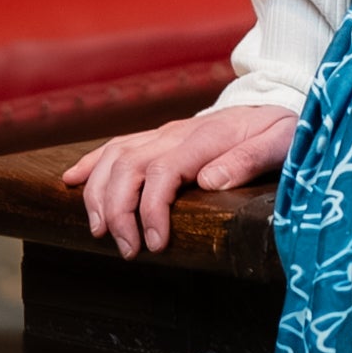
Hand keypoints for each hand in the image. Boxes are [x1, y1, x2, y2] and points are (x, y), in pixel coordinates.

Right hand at [62, 104, 298, 258]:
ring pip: (114, 158)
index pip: (163, 173)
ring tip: (100, 231)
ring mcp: (163, 134)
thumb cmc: (282, 129)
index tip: (154, 244)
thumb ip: (249, 159)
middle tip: (126, 250)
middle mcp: (176, 134)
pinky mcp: (156, 137)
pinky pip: (115, 146)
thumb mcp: (281, 142)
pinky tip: (69, 182)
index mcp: (206, 139)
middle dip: (118, 211)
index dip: (150, 210)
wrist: (276, 102)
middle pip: (128, 168)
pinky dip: (90, 164)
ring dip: (98, 194)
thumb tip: (210, 181)